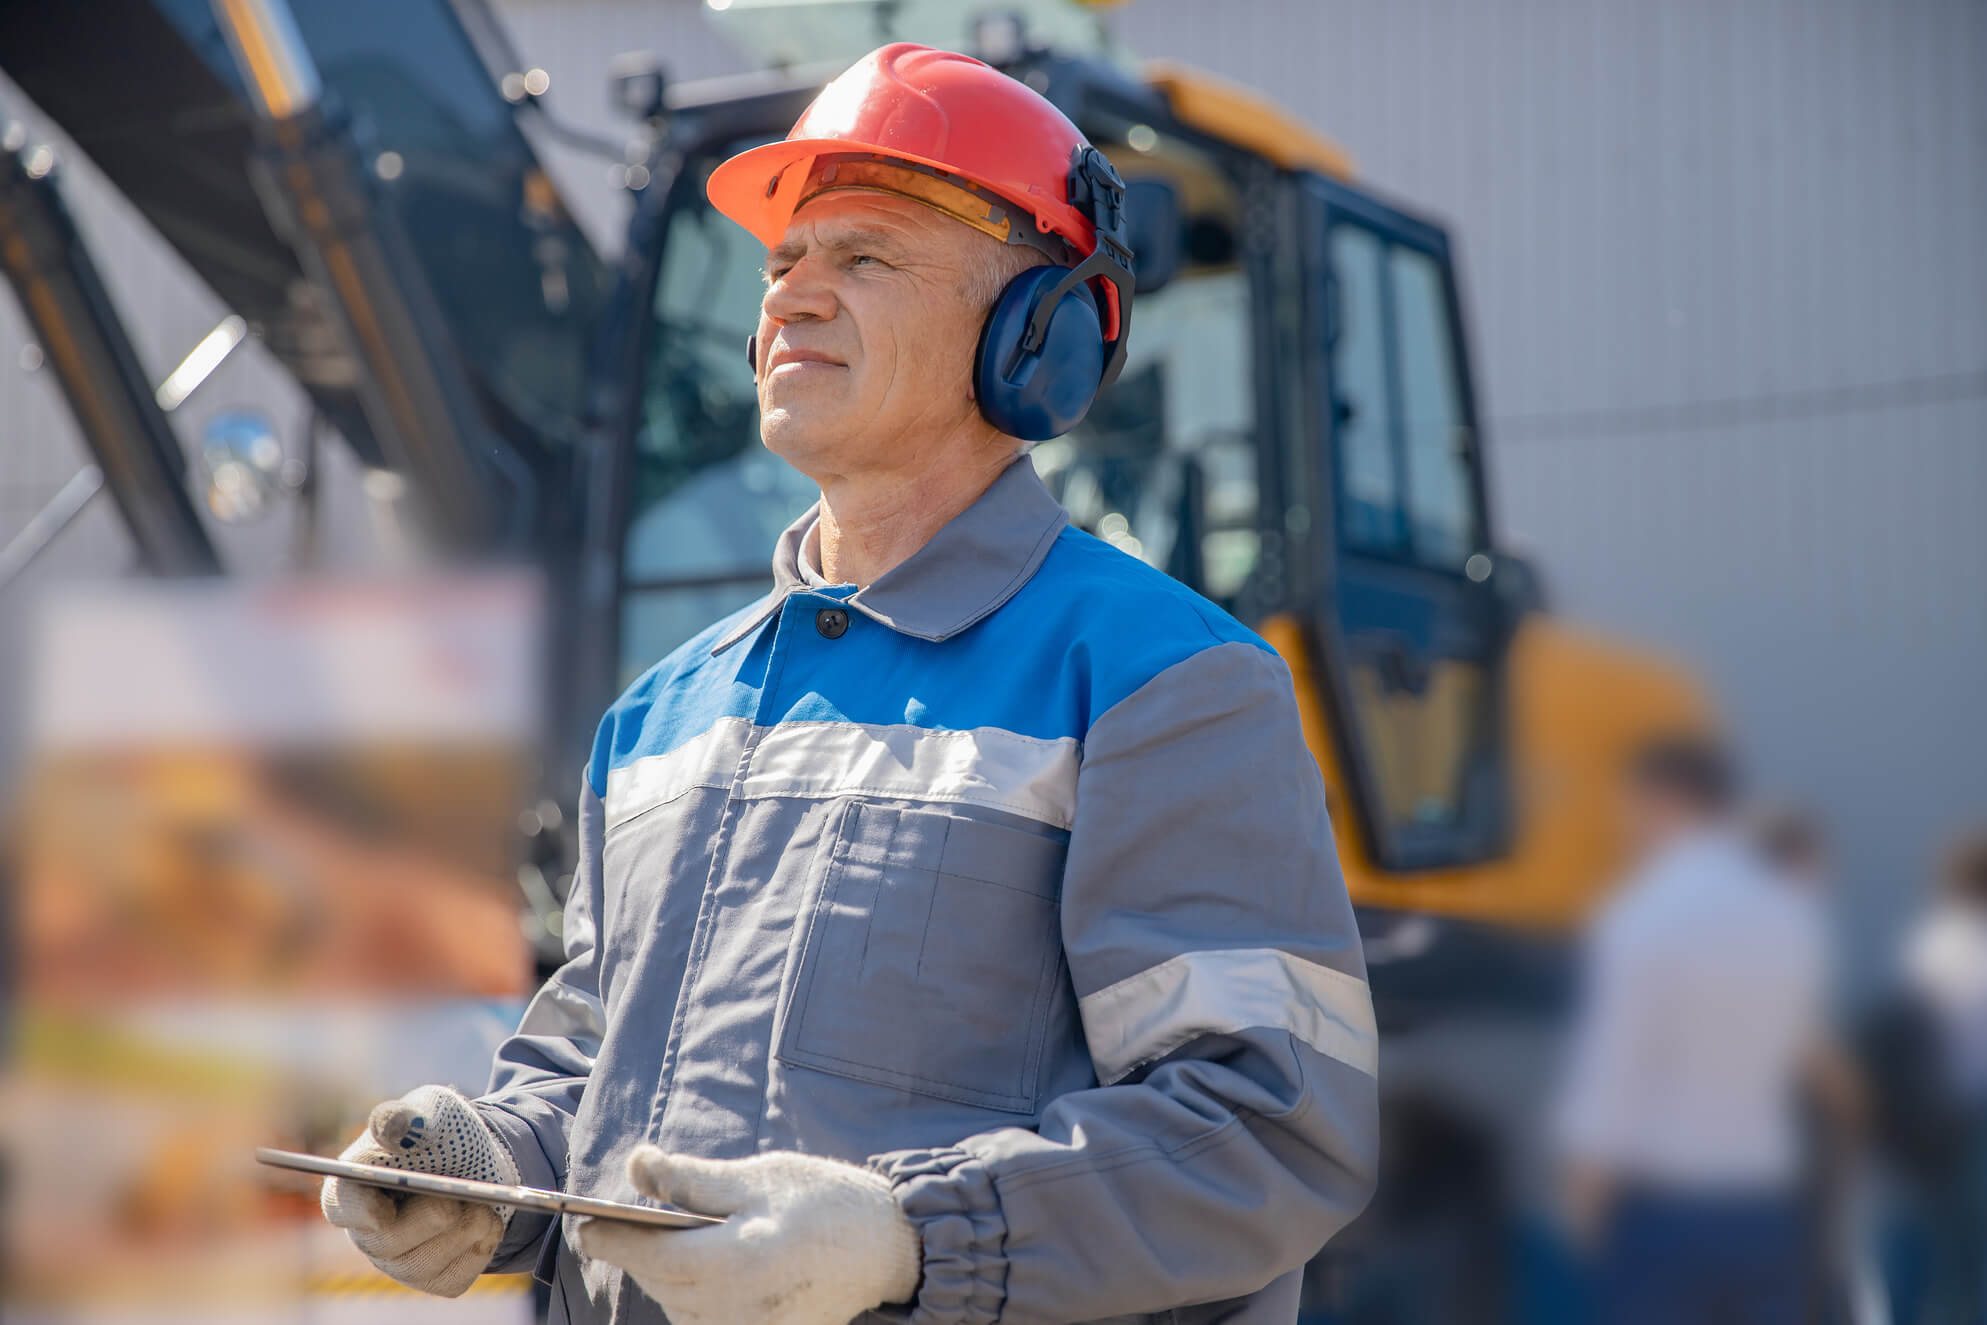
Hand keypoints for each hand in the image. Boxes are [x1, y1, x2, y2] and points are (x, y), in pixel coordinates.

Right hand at [320, 1084, 518, 1296]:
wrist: (484, 1159)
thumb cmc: (445, 1132)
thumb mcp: (433, 1110)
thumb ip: (410, 1117)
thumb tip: (390, 1126)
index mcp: (356, 1185)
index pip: (340, 1207)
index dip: (358, 1212)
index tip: (384, 1211)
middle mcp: (370, 1231)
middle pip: (390, 1242)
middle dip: (433, 1215)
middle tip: (458, 1194)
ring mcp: (399, 1259)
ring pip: (425, 1263)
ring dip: (465, 1227)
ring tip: (482, 1200)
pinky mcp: (433, 1277)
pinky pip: (455, 1277)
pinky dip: (480, 1247)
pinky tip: (487, 1221)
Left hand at [575, 1148, 921, 1324]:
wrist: (890, 1248)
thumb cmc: (828, 1201)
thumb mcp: (760, 1176)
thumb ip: (692, 1179)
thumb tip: (637, 1165)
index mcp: (739, 1261)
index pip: (654, 1259)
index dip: (613, 1242)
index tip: (585, 1224)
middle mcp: (740, 1307)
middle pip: (663, 1285)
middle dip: (641, 1253)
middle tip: (628, 1221)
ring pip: (681, 1308)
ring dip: (668, 1276)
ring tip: (677, 1241)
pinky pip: (708, 1321)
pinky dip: (695, 1296)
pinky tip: (708, 1268)